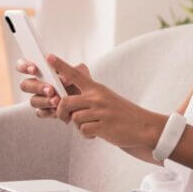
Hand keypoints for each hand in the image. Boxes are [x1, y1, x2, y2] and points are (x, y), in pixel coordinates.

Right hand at [15, 57, 84, 118]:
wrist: (88, 99)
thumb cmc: (80, 81)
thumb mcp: (80, 72)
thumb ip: (72, 71)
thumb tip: (63, 80)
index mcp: (40, 70)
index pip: (23, 66)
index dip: (24, 66)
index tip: (34, 69)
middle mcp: (36, 84)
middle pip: (25, 85)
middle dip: (37, 87)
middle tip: (51, 90)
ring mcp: (39, 98)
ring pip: (33, 100)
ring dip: (44, 101)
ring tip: (57, 101)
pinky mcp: (44, 111)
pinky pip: (40, 112)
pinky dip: (49, 111)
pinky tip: (58, 110)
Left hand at [46, 54, 162, 149]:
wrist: (144, 127)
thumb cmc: (122, 114)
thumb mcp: (107, 98)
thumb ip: (88, 98)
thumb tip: (67, 104)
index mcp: (97, 89)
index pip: (75, 74)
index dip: (60, 66)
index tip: (48, 57)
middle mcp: (97, 97)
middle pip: (66, 101)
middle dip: (61, 112)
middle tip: (65, 119)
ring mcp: (101, 111)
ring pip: (75, 118)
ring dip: (79, 126)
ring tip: (92, 126)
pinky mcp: (103, 126)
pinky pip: (83, 130)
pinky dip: (87, 134)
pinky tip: (97, 133)